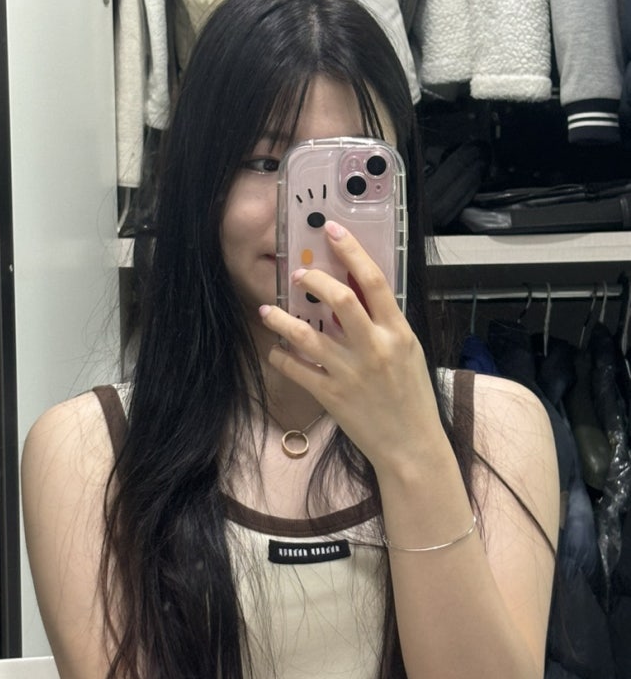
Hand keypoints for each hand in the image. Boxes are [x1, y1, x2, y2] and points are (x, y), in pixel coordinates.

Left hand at [259, 221, 445, 470]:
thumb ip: (385, 324)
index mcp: (398, 333)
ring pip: (306, 336)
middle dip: (313, 281)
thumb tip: (358, 292)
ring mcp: (351, 373)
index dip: (351, 250)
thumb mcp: (408, 353)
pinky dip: (281, 358)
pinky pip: (297, 370)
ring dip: (281, 320)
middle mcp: (375, 348)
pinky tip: (276, 351)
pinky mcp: (332, 396)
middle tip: (297, 275)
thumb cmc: (412, 399)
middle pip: (340, 300)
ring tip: (266, 311)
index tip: (332, 231)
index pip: (374, 281)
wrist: (412, 447)